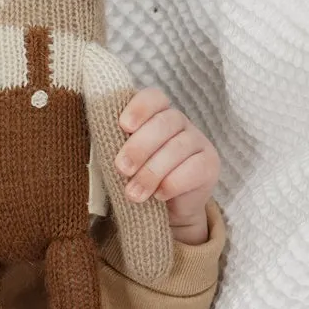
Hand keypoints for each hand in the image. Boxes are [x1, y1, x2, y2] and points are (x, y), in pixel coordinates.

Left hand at [115, 89, 220, 244]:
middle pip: (165, 123)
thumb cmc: (136, 178)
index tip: (124, 126)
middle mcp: (179, 122)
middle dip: (140, 147)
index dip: (140, 108)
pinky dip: (172, 184)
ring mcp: (198, 141)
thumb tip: (97, 141)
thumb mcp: (123, 161)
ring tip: (133, 194)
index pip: (153, 98)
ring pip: (177, 148)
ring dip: (151, 173)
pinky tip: (158, 196)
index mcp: (155, 114)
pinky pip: (193, 169)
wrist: (165, 210)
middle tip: (122, 168)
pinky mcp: (210, 164)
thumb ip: (114, 146)